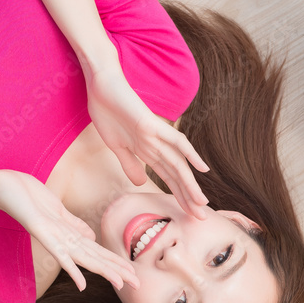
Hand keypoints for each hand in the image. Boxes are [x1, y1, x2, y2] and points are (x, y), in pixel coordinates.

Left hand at [0, 168, 138, 291]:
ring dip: (104, 272)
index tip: (134, 274)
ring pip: (85, 258)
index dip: (116, 262)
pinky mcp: (41, 231)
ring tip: (121, 285)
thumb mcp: (57, 209)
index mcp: (68, 234)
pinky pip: (59, 254)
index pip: (97, 251)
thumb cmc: (25, 195)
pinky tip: (83, 286)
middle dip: (118, 271)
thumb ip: (75, 224)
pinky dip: (72, 270)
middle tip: (138, 286)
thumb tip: (93, 236)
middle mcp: (62, 240)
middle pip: (96, 258)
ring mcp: (53, 237)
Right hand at [85, 64, 209, 217]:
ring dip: (190, 185)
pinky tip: (203, 168)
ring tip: (202, 203)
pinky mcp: (152, 125)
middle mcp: (156, 145)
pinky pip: (175, 140)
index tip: (189, 214)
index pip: (168, 178)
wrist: (100, 85)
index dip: (179, 196)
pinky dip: (190, 153)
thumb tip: (140, 183)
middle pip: (177, 175)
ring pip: (178, 164)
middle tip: (201, 218)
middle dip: (188, 197)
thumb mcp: (116, 146)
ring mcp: (156, 135)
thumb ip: (130, 163)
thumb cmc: (107, 111)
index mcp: (148, 151)